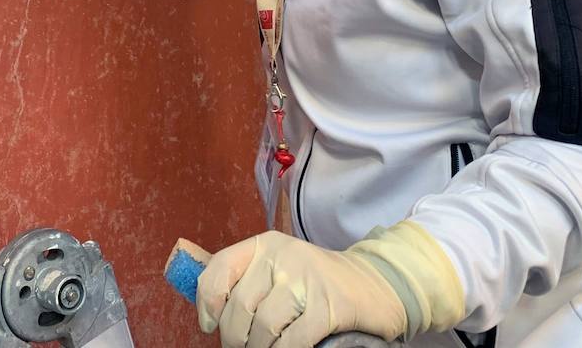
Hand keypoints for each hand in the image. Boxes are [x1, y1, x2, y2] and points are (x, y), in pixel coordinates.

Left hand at [196, 231, 404, 347]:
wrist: (373, 285)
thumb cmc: (315, 283)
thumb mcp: (278, 270)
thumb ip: (246, 283)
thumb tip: (210, 314)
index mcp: (265, 245)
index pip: (220, 269)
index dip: (208, 302)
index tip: (210, 325)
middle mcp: (283, 256)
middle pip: (240, 307)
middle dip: (236, 338)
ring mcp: (307, 279)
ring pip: (263, 328)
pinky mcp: (329, 306)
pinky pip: (291, 341)